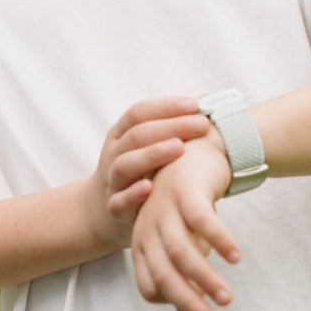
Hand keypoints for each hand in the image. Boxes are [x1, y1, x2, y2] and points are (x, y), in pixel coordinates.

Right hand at [88, 97, 209, 250]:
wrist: (101, 210)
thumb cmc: (137, 173)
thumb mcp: (146, 147)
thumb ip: (171, 127)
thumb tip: (208, 99)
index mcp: (121, 134)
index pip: (139, 113)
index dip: (166, 107)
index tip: (195, 104)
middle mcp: (114, 153)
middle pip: (136, 135)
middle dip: (170, 127)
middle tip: (201, 124)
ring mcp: (111, 180)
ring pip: (125, 164)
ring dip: (152, 154)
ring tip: (179, 148)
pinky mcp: (113, 208)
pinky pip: (119, 201)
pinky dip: (132, 194)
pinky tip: (149, 188)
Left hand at [130, 131, 239, 310]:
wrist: (193, 150)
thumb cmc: (186, 204)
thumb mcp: (183, 240)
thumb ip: (183, 276)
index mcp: (142, 242)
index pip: (149, 286)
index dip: (172, 305)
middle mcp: (149, 227)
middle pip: (163, 274)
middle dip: (187, 304)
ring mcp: (165, 208)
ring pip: (181, 252)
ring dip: (205, 279)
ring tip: (227, 299)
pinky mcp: (186, 191)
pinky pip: (202, 221)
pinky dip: (218, 240)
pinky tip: (235, 257)